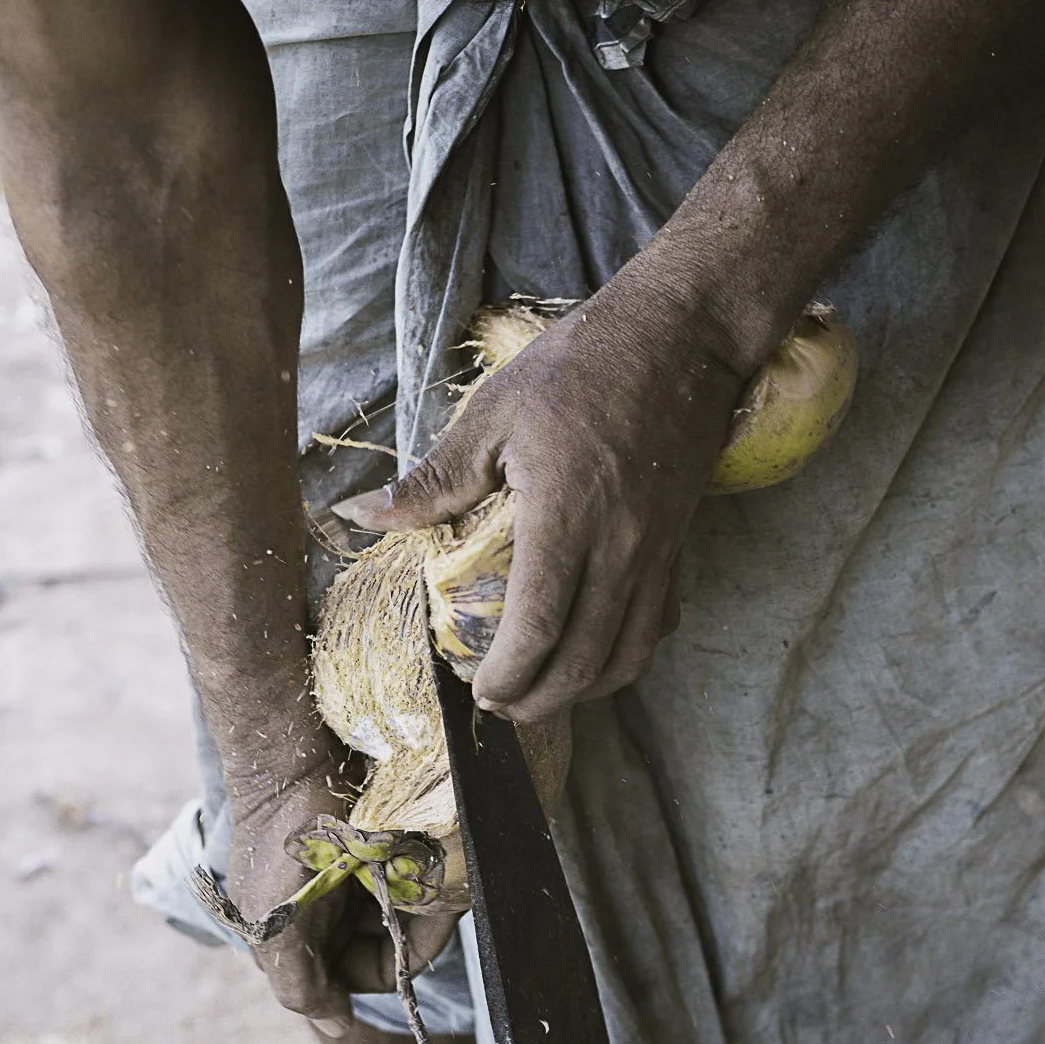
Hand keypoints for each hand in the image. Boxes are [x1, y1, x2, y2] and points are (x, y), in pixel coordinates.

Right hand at [226, 751, 457, 1026]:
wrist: (290, 764)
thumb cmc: (279, 853)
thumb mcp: (278, 932)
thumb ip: (303, 989)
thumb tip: (339, 1028)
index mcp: (308, 938)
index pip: (367, 975)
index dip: (395, 967)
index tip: (413, 940)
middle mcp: (338, 913)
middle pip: (398, 942)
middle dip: (417, 926)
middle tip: (428, 897)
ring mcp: (363, 878)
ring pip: (415, 910)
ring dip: (428, 898)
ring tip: (430, 871)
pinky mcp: (388, 845)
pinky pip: (424, 874)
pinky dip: (432, 871)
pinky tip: (436, 857)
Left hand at [342, 271, 748, 721]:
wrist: (682, 337)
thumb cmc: (581, 366)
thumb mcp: (494, 412)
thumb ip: (434, 480)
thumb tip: (361, 514)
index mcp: (566, 513)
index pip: (539, 625)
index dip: (509, 675)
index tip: (478, 692)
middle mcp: (619, 545)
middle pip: (584, 660)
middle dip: (540, 701)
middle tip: (500, 706)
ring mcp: (656, 551)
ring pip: (628, 655)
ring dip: (583, 691)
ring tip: (542, 692)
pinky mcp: (677, 545)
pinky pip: (656, 625)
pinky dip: (623, 656)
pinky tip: (592, 652)